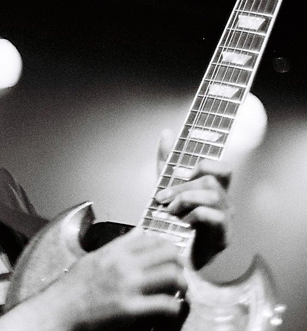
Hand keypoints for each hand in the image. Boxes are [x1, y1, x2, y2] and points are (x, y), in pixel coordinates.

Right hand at [52, 230, 186, 329]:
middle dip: (178, 265)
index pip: (153, 239)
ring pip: (172, 276)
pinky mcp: (131, 309)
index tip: (169, 258)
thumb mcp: (95, 257)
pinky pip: (166, 304)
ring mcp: (129, 286)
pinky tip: (170, 309)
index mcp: (115, 251)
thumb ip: (120, 244)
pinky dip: (174, 307)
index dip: (167, 248)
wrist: (60, 309)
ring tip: (178, 292)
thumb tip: (139, 231)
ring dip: (181, 285)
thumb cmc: (74, 286)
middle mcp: (124, 265)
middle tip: (178, 275)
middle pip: (169, 254)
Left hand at [154, 129, 231, 268]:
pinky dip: (194, 215)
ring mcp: (226, 219)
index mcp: (214, 189)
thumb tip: (167, 133)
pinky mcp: (223, 236)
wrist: (176, 256)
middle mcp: (224, 202)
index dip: (205, 165)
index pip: (223, 168)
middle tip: (162, 197)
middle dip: (182, 187)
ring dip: (185, 199)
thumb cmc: (176, 221)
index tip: (182, 174)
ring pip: (212, 196)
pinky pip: (213, 216)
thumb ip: (168, 162)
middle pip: (211, 181)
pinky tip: (182, 222)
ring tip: (170, 211)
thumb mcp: (168, 187)